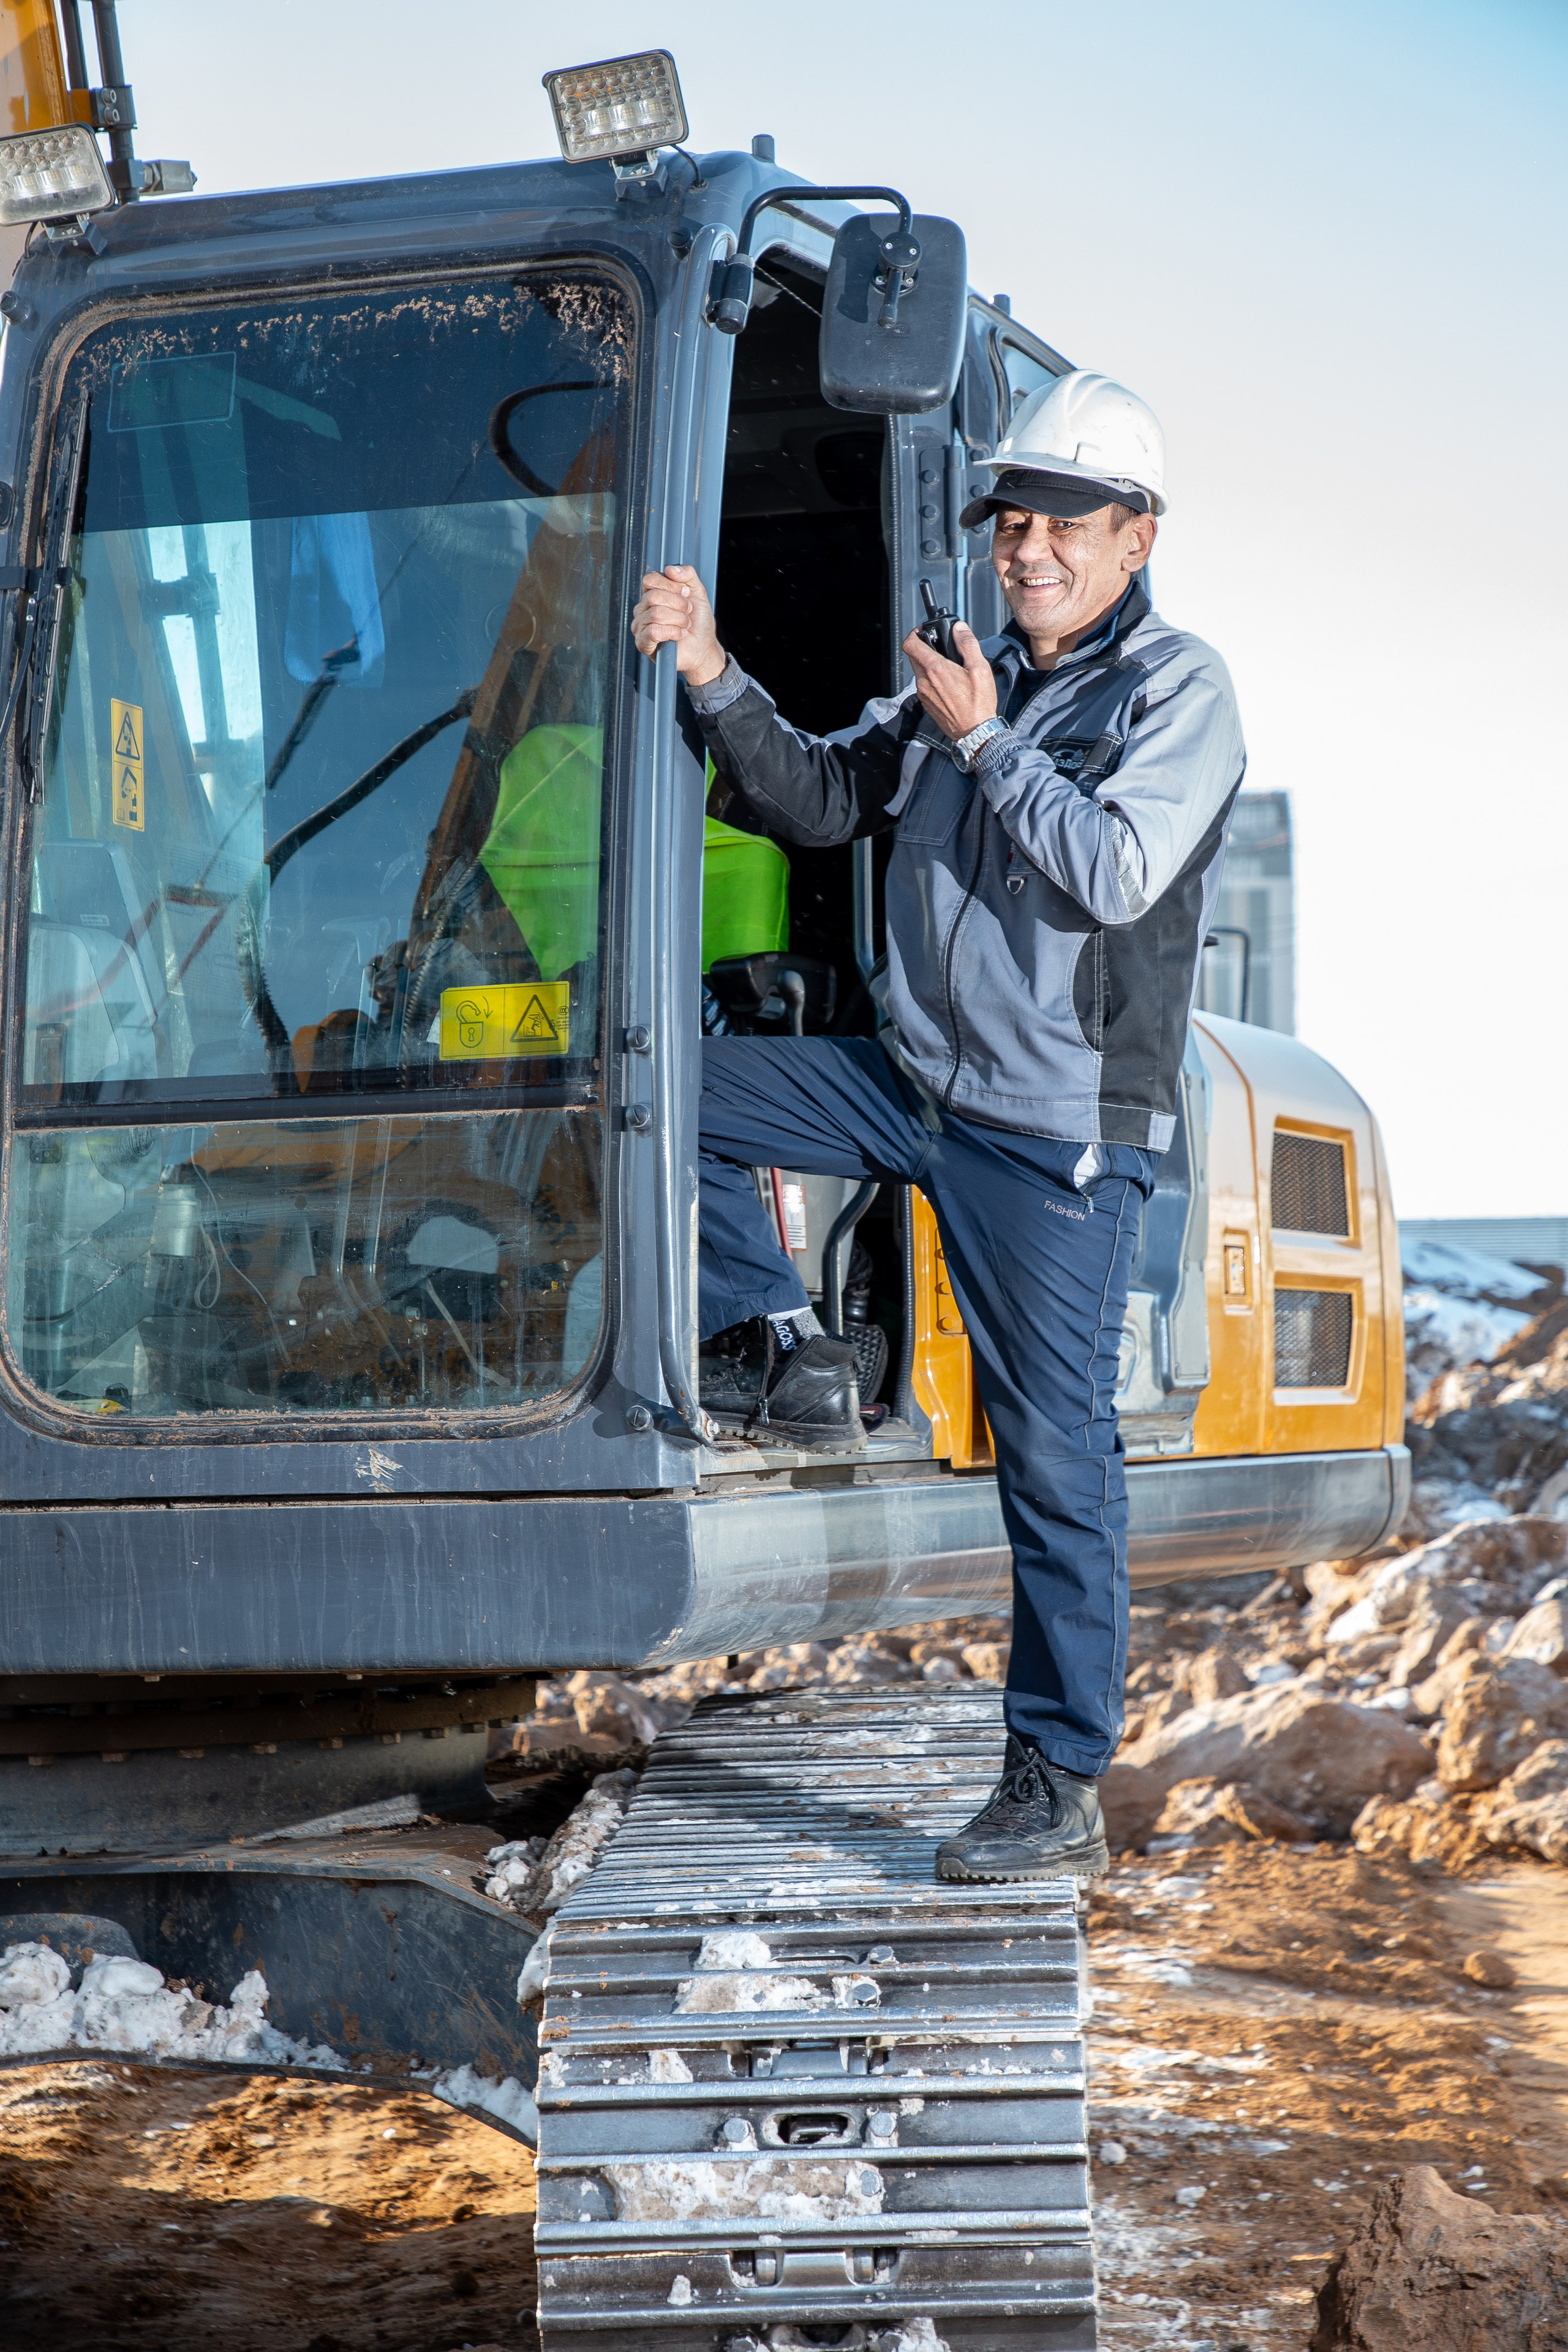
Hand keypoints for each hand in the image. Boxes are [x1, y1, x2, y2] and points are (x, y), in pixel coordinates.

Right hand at [631, 564, 726, 686]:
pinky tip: (679, 635)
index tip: (686, 594)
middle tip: (688, 613)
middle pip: (654, 596)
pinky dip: (673, 632)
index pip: (650, 580)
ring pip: (656, 614)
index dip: (671, 585)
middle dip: (678, 605)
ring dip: (679, 620)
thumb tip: (669, 569)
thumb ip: (687, 574)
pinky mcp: (642, 643)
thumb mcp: (698, 592)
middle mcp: (642, 608)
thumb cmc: (698, 622)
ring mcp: (640, 626)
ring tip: (685, 625)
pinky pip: (653, 631)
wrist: (703, 648)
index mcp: (652, 593)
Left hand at [902, 620, 996, 740]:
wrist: (975, 732)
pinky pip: (924, 685)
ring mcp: (923, 694)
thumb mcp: (979, 668)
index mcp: (935, 669)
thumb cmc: (978, 704)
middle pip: (913, 657)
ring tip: (948, 667)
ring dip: (929, 665)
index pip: (910, 644)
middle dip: (924, 649)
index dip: (914, 633)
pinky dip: (932, 680)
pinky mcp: (926, 704)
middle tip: (941, 649)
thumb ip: (967, 644)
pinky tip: (948, 683)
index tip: (923, 632)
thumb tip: (959, 628)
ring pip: (919, 672)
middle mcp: (924, 682)